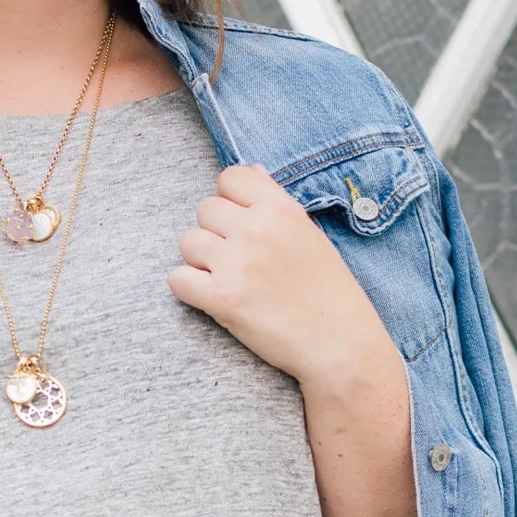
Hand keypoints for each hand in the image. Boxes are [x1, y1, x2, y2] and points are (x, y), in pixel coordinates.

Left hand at [168, 164, 396, 389]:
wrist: (339, 345)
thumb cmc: (330, 292)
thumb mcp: (310, 235)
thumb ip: (276, 202)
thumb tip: (251, 171)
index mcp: (280, 208)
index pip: (229, 177)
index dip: (230, 200)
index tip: (240, 222)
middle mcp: (256, 230)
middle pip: (204, 209)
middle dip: (216, 232)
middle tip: (238, 258)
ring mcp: (236, 263)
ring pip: (187, 242)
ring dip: (201, 260)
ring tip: (228, 278)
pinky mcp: (222, 299)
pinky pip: (177, 279)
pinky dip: (189, 288)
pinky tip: (213, 297)